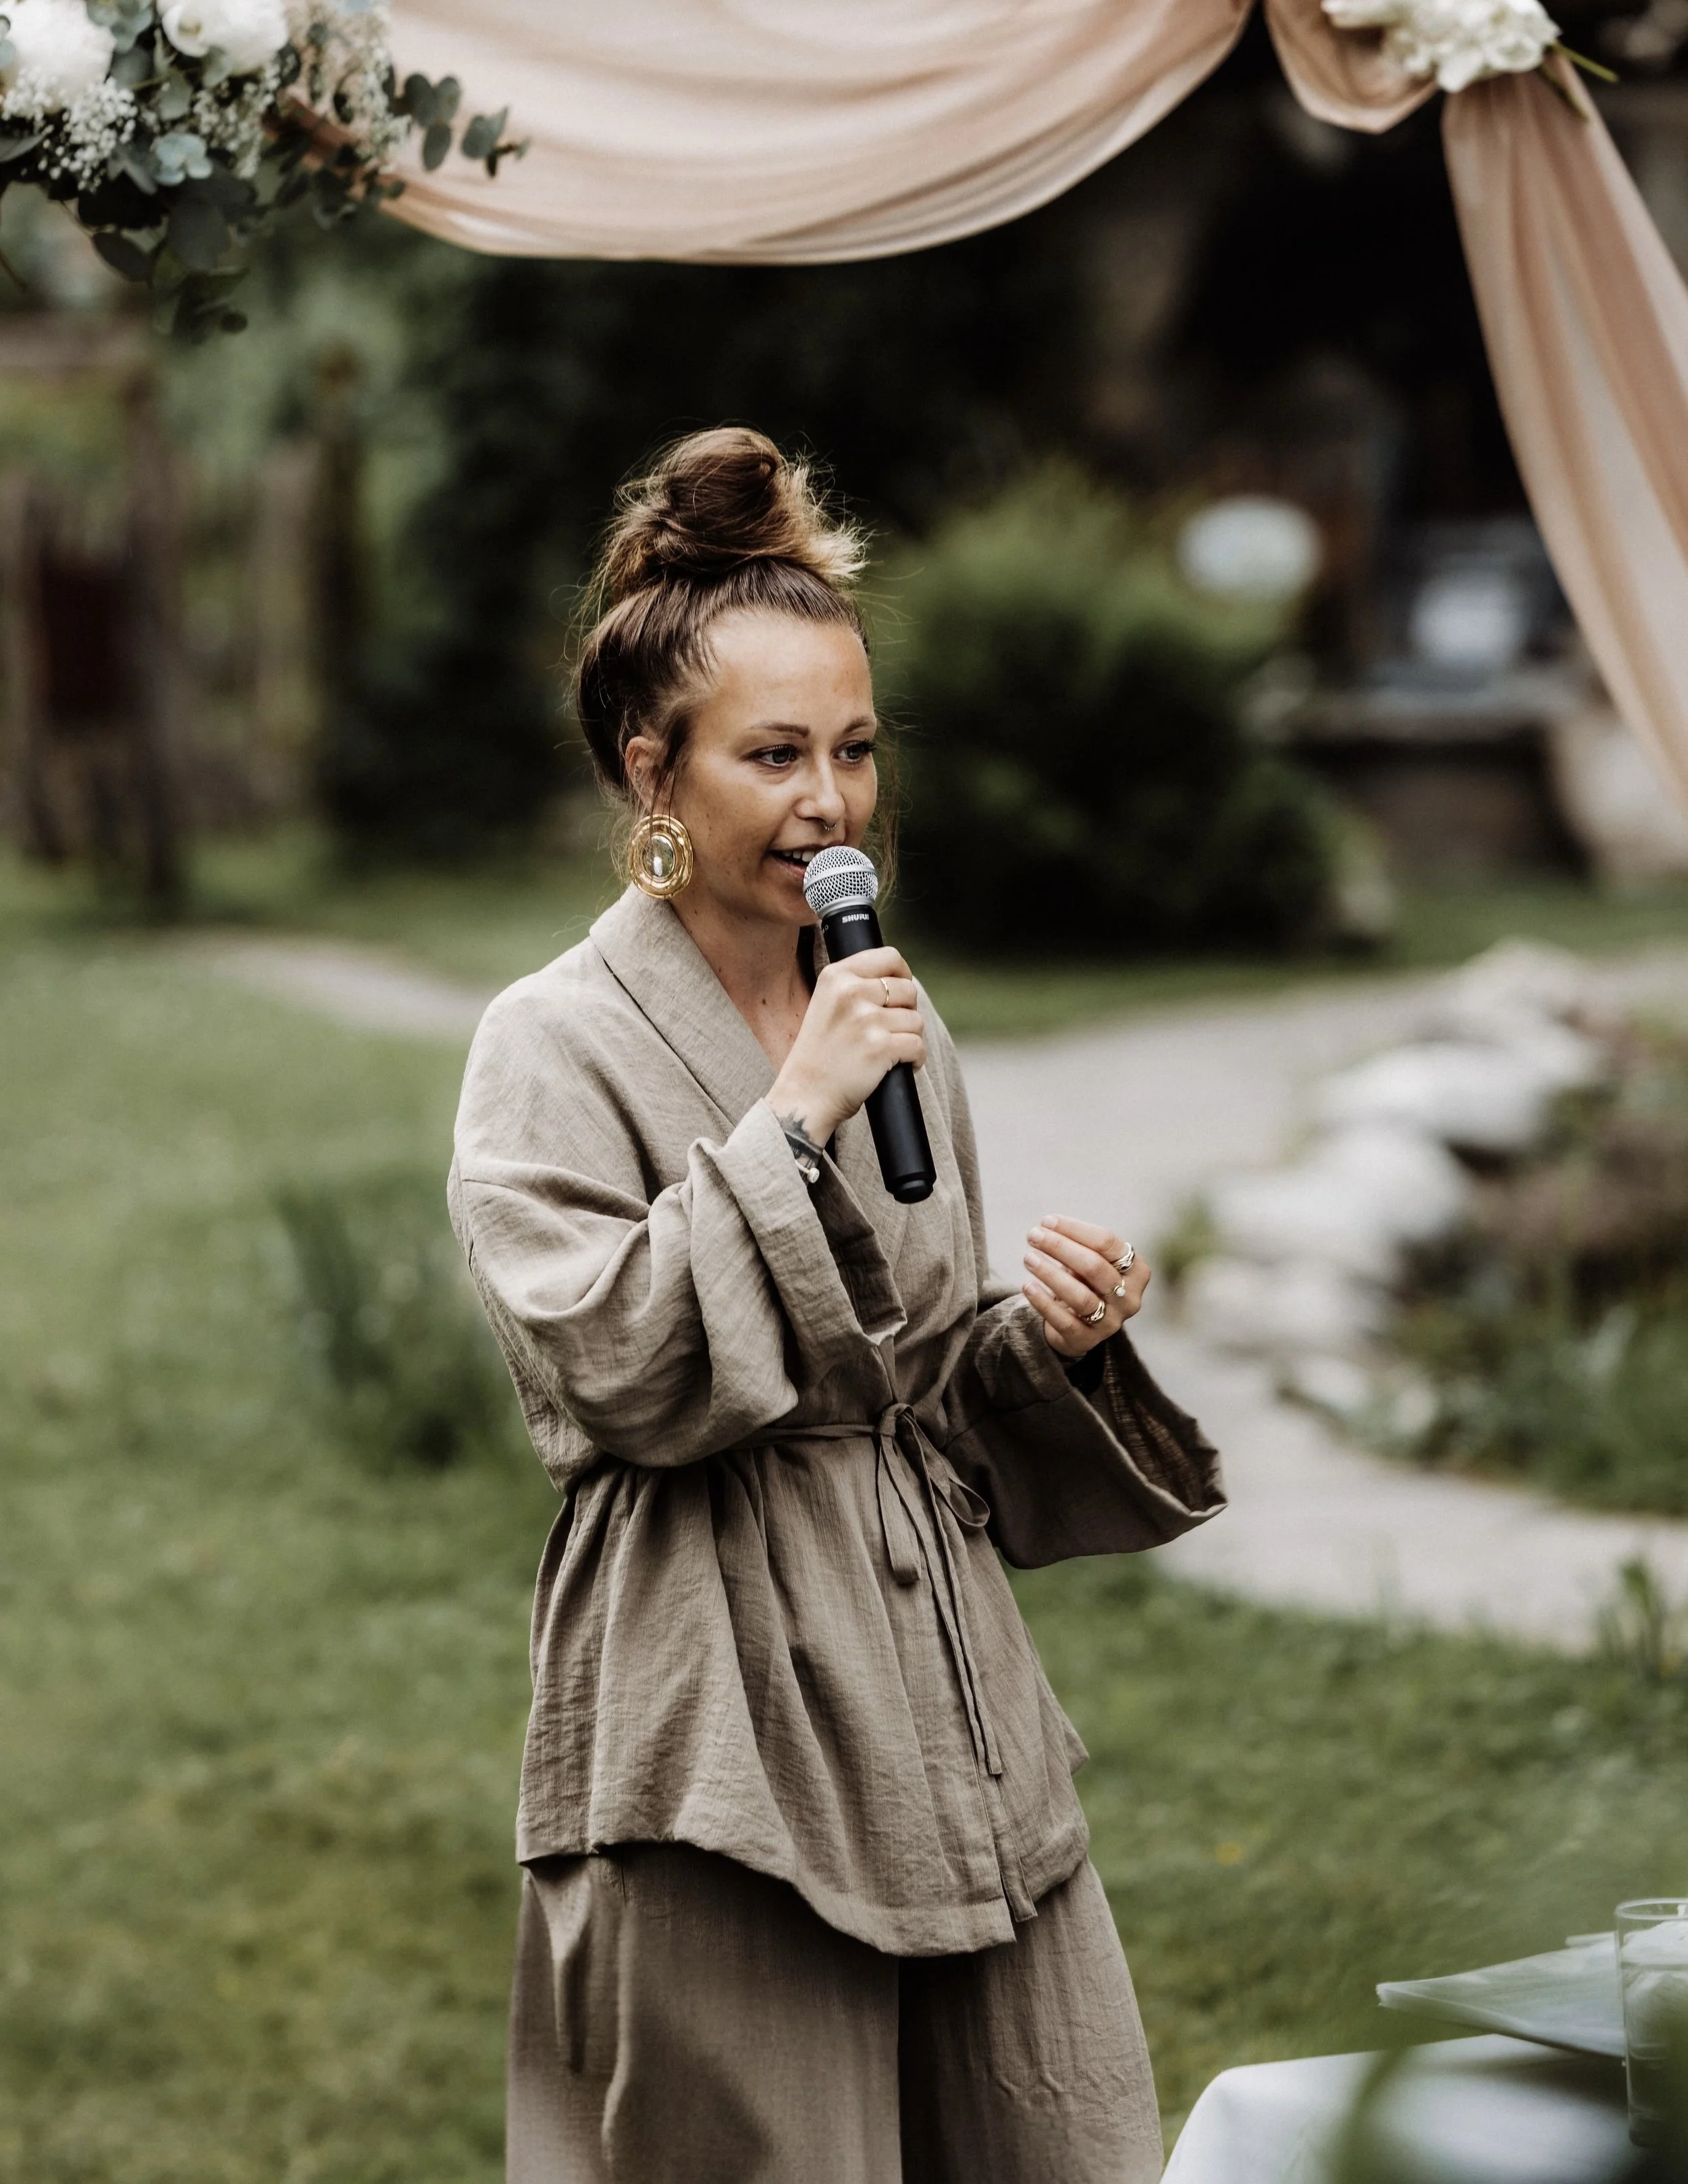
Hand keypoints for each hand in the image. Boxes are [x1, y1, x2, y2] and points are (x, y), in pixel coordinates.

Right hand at [767, 946, 924, 1147]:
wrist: (805, 1096)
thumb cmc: (819, 1055)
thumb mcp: (826, 1005)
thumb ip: (855, 987)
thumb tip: (901, 979)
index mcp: (836, 977)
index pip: (889, 957)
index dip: (903, 975)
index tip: (901, 994)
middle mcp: (850, 992)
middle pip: (908, 990)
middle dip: (906, 1013)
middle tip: (889, 1033)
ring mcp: (865, 1019)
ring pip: (916, 1021)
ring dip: (909, 1039)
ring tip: (887, 1053)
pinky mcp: (880, 1047)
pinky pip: (918, 1046)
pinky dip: (914, 1060)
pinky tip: (896, 1067)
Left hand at [1022, 1215, 1150, 1359]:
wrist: (1082, 1323)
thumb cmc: (1087, 1280)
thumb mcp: (1091, 1260)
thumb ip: (1078, 1243)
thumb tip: (1048, 1226)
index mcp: (1137, 1270)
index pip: (1106, 1242)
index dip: (1074, 1229)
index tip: (1046, 1221)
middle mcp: (1129, 1298)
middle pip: (1094, 1267)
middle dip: (1060, 1247)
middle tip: (1033, 1236)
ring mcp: (1111, 1322)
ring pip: (1080, 1296)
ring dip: (1050, 1274)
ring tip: (1028, 1258)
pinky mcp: (1088, 1340)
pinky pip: (1064, 1321)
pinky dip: (1043, 1302)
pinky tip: (1027, 1286)